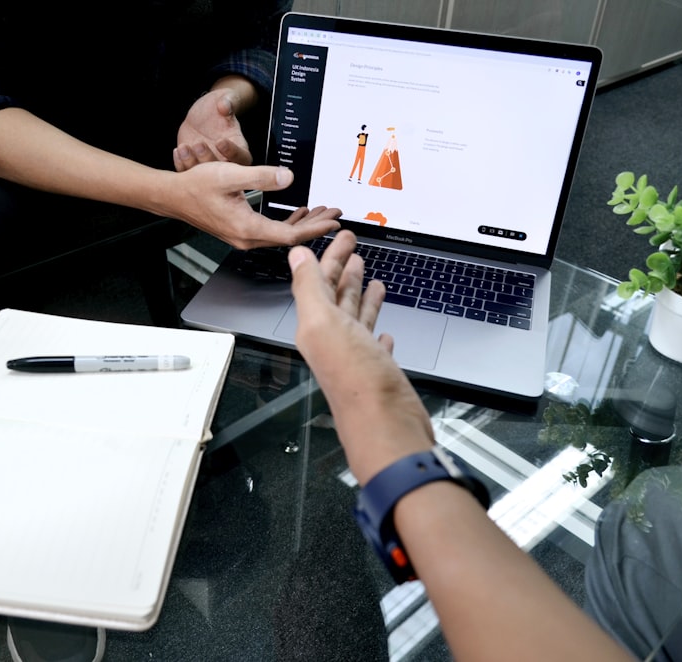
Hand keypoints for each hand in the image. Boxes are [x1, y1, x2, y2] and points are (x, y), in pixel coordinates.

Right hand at [169, 161, 339, 248]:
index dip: (315, 228)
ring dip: (303, 223)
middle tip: (335, 215)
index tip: (333, 221)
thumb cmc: (196, 186)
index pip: (290, 235)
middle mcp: (247, 237)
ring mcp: (243, 237)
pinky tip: (297, 212)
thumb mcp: (230, 174)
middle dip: (315, 225)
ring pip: (281, 234)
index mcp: (247, 227)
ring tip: (321, 211)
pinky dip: (287, 222)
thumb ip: (261, 176)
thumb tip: (287, 178)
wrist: (172, 196)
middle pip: (290, 237)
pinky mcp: (240, 231)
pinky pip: (271, 231)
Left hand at [174, 83, 252, 171]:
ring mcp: (208, 165)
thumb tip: (225, 105)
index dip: (232, 152)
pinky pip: (187, 171)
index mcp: (239, 147)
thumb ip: (229, 101)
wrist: (204, 114)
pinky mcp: (194, 165)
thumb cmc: (219, 106)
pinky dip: (181, 164)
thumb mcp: (226, 98)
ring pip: (202, 176)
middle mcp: (225, 161)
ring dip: (191, 163)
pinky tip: (178, 150)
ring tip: (184, 147)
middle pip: (220, 170)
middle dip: (208, 158)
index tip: (220, 141)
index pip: (242, 157)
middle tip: (199, 144)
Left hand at [288, 230, 435, 483]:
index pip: (320, 281)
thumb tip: (295, 257)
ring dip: (360, 294)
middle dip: (343, 268)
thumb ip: (309, 289)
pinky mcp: (377, 372)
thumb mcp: (324, 324)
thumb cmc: (357, 382)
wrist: (385, 426)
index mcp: (316, 326)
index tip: (341, 234)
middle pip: (337, 296)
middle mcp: (333, 340)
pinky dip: (377, 330)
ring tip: (368, 275)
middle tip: (352, 245)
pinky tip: (383, 328)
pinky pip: (374, 344)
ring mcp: (356, 356)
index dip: (329, 256)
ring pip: (355, 317)